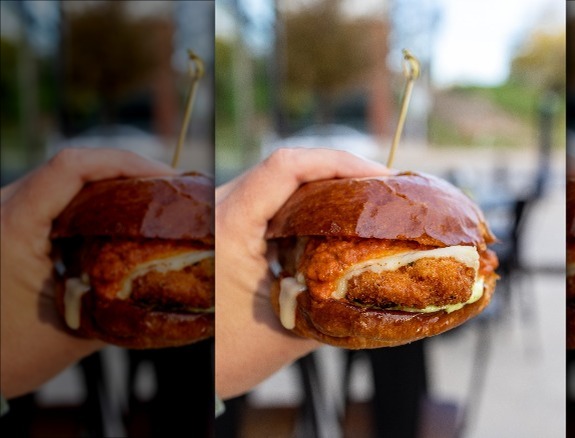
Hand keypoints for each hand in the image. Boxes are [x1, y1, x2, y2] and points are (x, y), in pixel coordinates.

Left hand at [1, 148, 175, 397]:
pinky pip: (57, 194)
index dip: (125, 162)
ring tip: (155, 199)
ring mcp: (4, 211)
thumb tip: (174, 277)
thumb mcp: (76, 328)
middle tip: (173, 191)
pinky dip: (95, 198)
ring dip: (113, 182)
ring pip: (67, 176)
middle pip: (75, 165)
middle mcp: (2, 207)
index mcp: (12, 227)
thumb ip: (121, 299)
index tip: (168, 179)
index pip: (71, 167)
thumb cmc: (11, 352)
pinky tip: (124, 213)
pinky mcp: (10, 220)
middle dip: (130, 170)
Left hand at [215, 148, 391, 398]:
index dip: (338, 162)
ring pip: (276, 182)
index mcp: (226, 227)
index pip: (285, 168)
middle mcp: (214, 210)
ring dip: (321, 187)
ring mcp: (214, 215)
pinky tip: (330, 219)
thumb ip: (332, 307)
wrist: (176, 369)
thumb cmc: (222, 357)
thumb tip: (381, 284)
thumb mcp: (286, 334)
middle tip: (382, 190)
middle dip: (339, 172)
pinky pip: (265, 200)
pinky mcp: (219, 226)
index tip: (380, 177)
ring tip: (363, 200)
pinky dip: (301, 205)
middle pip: (285, 168)